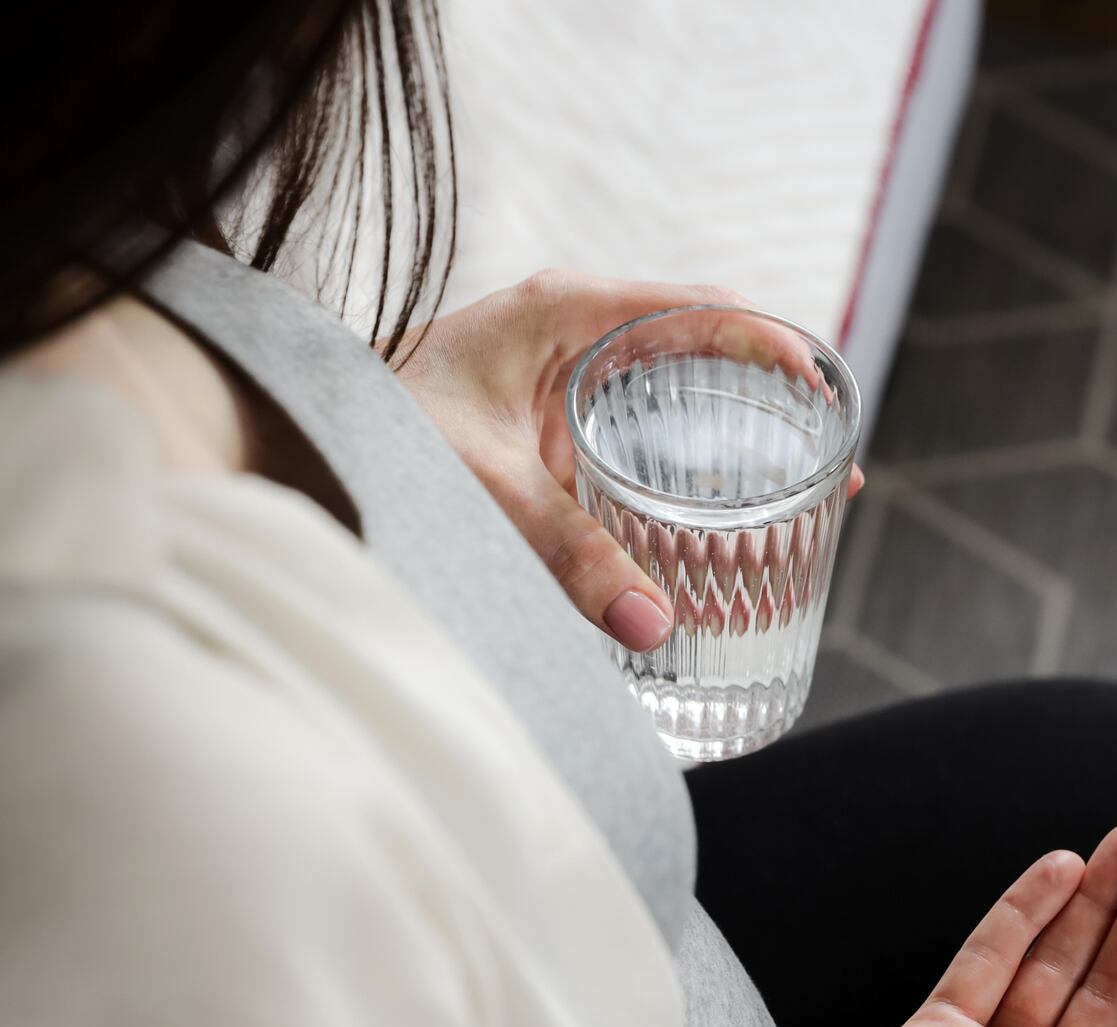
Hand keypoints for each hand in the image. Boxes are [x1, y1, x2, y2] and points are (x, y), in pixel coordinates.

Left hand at [393, 268, 862, 650]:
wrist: (288, 431)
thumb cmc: (371, 431)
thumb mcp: (482, 487)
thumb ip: (568, 554)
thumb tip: (653, 626)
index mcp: (568, 312)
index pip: (701, 307)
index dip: (774, 345)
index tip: (823, 398)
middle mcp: (575, 334)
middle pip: (705, 351)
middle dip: (774, 407)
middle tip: (826, 472)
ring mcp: (565, 377)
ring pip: (677, 395)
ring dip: (735, 443)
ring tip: (793, 506)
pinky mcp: (551, 423)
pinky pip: (640, 434)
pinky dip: (686, 472)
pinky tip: (711, 527)